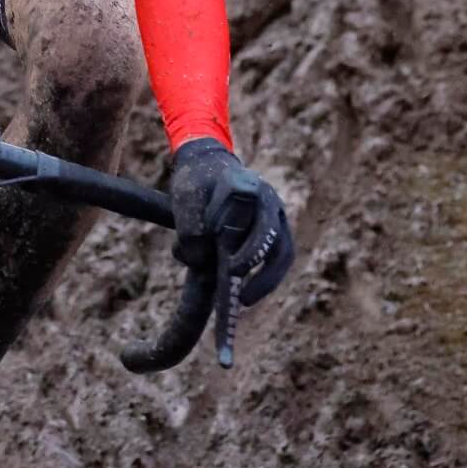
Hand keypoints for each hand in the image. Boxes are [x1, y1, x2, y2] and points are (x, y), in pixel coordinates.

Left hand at [167, 138, 293, 306]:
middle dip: (258, 269)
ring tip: (244, 301)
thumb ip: (190, 229)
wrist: (208, 165)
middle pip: (273, 239)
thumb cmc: (196, 183)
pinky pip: (277, 258)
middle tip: (241, 295)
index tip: (232, 267)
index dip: (246, 246)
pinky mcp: (275, 232)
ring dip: (267, 280)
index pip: (252, 219)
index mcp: (247, 186)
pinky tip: (244, 294)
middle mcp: (268, 200)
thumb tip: (201, 263)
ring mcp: (275, 216)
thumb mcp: (184, 198)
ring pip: (282, 253)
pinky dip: (264, 278)